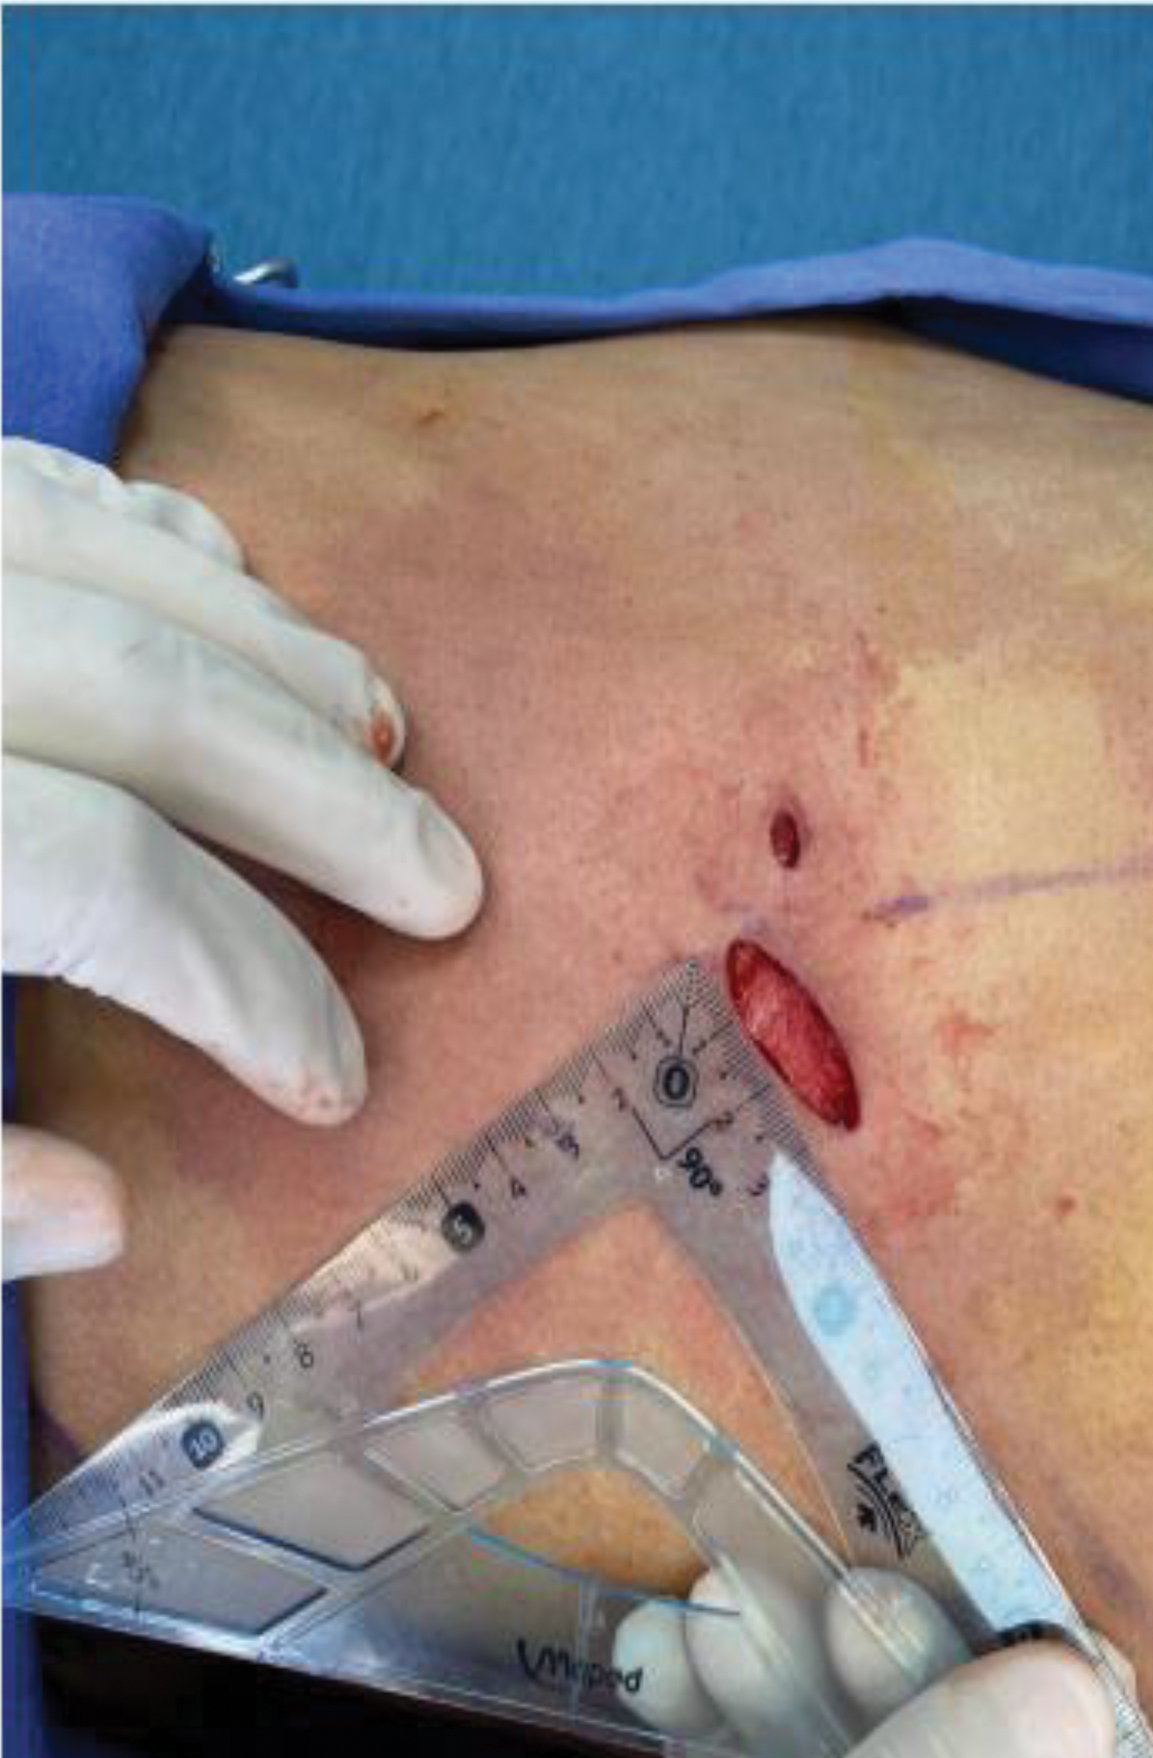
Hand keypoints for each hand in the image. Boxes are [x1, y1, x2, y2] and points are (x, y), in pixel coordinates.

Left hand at [3, 438, 482, 1279]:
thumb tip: (102, 1211)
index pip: (99, 877)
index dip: (240, 979)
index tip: (327, 1073)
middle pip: (138, 694)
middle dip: (314, 796)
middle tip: (439, 881)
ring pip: (96, 560)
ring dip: (262, 645)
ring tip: (379, 730)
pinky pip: (21, 479)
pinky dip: (144, 524)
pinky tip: (229, 576)